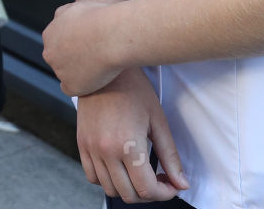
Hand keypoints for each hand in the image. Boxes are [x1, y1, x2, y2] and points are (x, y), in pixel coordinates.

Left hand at [43, 0, 119, 95]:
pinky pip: (72, 89)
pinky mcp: (71, 85)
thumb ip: (65, 15)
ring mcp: (59, 71)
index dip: (73, 46)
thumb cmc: (100, 18)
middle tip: (95, 59)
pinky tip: (94, 83)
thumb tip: (60, 20)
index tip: (88, 46)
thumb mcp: (77, 7)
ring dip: (79, 73)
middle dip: (73, 59)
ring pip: (67, 75)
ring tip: (101, 69)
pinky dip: (82, 87)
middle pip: (59, 60)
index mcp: (49, 34)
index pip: (57, 44)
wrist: (112, 34)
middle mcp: (50, 53)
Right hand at [76, 67, 187, 202]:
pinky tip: (119, 167)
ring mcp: (90, 148)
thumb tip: (181, 183)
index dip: (165, 193)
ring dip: (128, 188)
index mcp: (127, 145)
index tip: (171, 185)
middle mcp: (105, 151)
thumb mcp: (158, 121)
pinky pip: (92, 176)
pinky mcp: (82, 144)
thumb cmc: (132, 89)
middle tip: (159, 180)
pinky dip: (107, 180)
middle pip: (129, 194)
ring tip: (139, 174)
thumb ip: (169, 156)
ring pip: (110, 188)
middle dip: (149, 193)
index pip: (147, 189)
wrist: (101, 68)